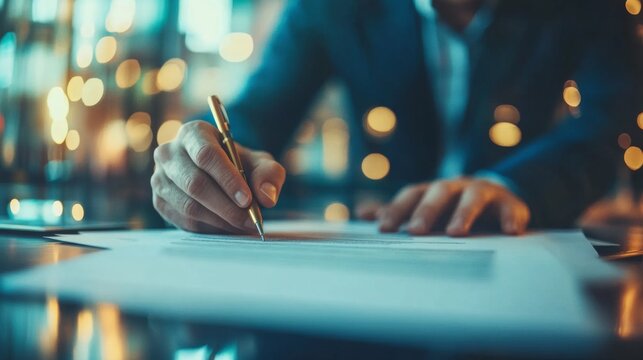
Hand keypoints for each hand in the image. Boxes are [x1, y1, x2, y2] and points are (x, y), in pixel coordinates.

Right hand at [151, 121, 285, 232]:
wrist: (217, 173)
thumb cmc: (239, 164)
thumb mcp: (259, 162)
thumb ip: (269, 174)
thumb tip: (267, 197)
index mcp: (193, 133)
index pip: (206, 155)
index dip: (227, 179)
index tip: (247, 199)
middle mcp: (169, 152)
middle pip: (195, 183)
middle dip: (226, 206)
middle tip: (250, 220)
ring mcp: (159, 178)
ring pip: (189, 205)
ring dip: (220, 220)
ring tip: (243, 226)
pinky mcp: (159, 201)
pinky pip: (184, 220)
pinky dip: (209, 228)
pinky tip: (227, 227)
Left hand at [357, 178, 530, 235]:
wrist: (493, 196)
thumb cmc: (450, 206)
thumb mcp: (423, 207)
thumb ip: (397, 211)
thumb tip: (362, 213)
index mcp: (432, 189)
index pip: (411, 194)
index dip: (397, 209)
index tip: (383, 228)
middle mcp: (456, 186)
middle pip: (439, 192)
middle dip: (426, 211)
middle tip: (416, 231)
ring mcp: (483, 192)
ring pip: (473, 196)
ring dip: (464, 213)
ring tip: (456, 233)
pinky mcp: (509, 203)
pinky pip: (511, 208)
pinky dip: (510, 218)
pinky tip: (510, 232)